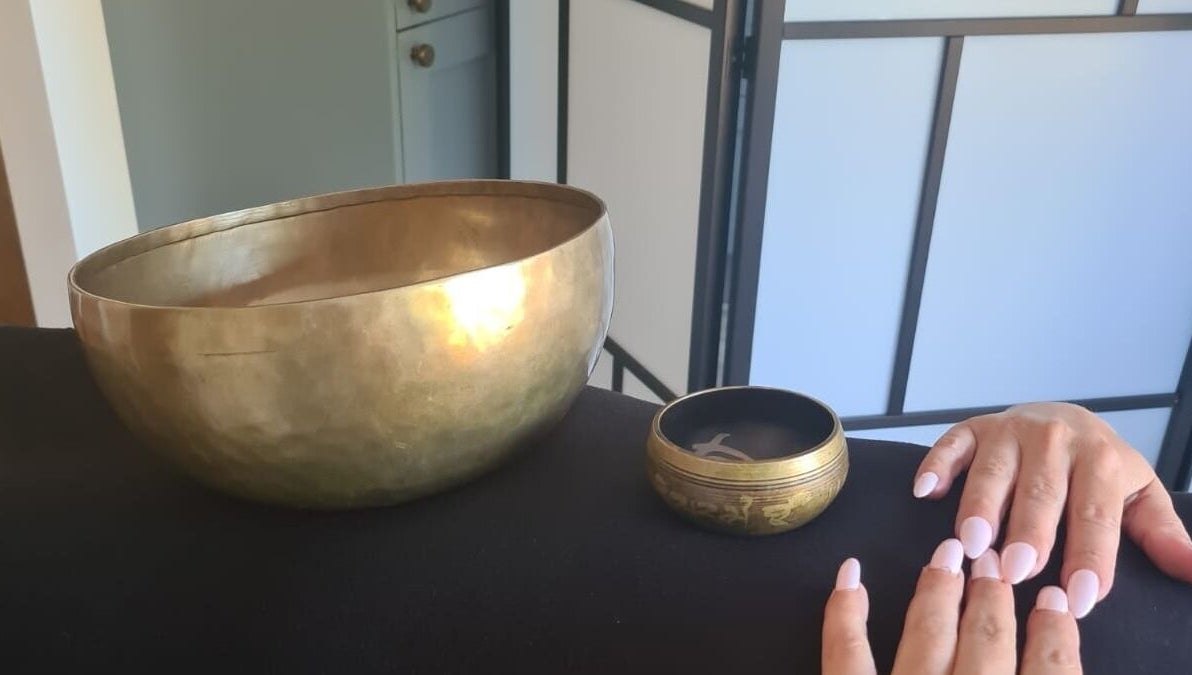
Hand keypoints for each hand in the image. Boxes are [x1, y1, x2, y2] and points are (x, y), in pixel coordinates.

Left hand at [822, 541, 1080, 673]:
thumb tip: (1058, 657)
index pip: (1052, 672)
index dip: (1056, 635)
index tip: (1056, 603)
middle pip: (988, 638)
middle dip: (995, 594)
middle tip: (997, 559)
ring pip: (929, 633)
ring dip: (941, 590)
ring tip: (950, 554)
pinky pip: (846, 652)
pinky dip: (845, 611)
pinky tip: (850, 575)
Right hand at [912, 402, 1191, 617]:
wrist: (1062, 417)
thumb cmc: (1097, 470)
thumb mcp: (1137, 496)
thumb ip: (1159, 533)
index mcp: (1100, 458)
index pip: (1095, 513)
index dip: (1089, 556)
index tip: (1081, 597)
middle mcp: (1053, 439)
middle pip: (1040, 492)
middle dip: (1028, 532)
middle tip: (1016, 572)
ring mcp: (1009, 431)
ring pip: (993, 471)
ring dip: (979, 506)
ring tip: (970, 543)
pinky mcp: (972, 428)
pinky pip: (951, 443)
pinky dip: (937, 465)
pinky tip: (926, 490)